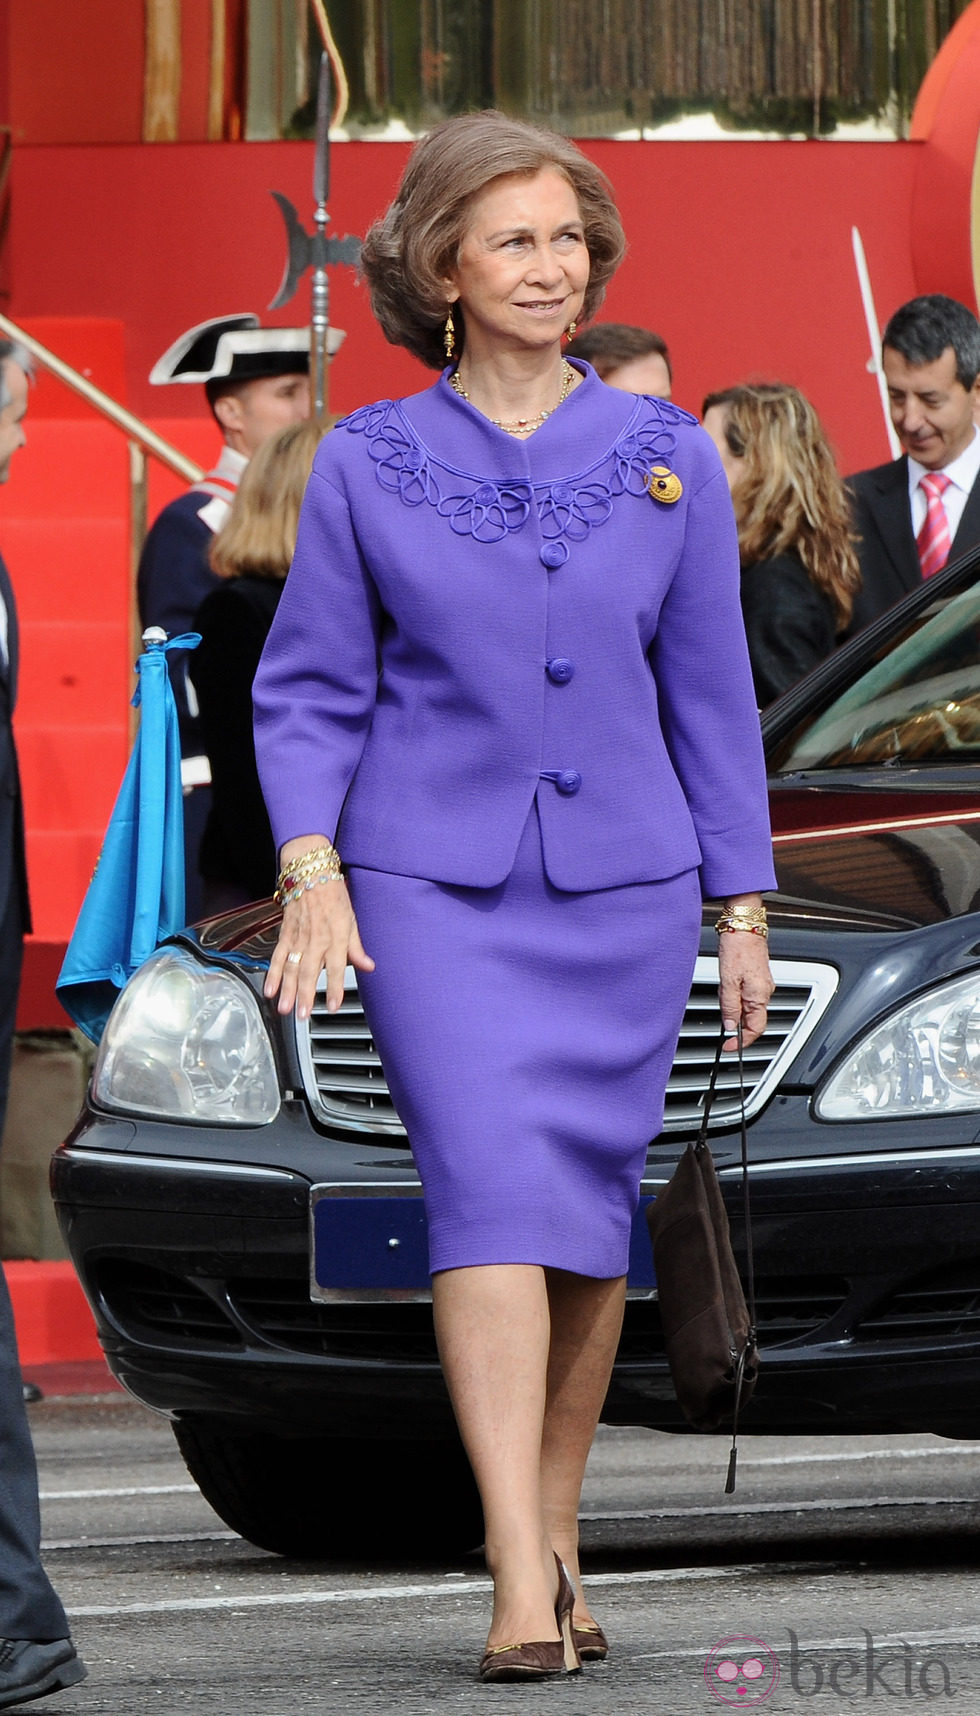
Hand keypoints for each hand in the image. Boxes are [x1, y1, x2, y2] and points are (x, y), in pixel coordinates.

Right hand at [264, 877, 374, 1019]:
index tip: (334, 1007)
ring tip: (284, 1008)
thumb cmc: (333, 894)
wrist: (310, 873)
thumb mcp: (352, 919)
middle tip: (302, 1015)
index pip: (336, 967)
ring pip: (290, 967)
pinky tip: (268, 988)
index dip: (335, 988)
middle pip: (309, 971)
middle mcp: (316, 938)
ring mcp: (298, 936)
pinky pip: (277, 956)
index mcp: (336, 935)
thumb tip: (368, 966)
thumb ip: (357, 947)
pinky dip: (271, 973)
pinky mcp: (285, 933)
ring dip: (286, 989)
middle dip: (305, 995)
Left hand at [717, 930, 773, 1052]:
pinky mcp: (757, 976)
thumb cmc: (737, 948)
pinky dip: (735, 996)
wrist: (743, 925)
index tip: (728, 1046)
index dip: (741, 1041)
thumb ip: (729, 1007)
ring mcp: (762, 984)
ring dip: (733, 1007)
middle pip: (751, 1019)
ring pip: (748, 1007)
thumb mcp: (727, 982)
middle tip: (720, 1014)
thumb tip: (730, 1027)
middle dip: (734, 1021)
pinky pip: (747, 995)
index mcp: (760, 996)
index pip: (755, 1029)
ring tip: (722, 990)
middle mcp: (765, 992)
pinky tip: (726, 984)